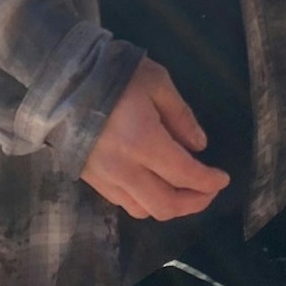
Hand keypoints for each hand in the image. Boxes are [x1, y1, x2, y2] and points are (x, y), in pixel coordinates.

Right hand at [80, 58, 229, 221]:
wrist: (61, 82)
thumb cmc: (113, 75)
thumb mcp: (156, 82)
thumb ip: (180, 115)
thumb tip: (198, 146)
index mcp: (143, 142)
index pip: (184, 174)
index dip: (208, 182)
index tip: (223, 178)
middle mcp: (124, 169)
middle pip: (165, 205)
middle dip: (194, 203)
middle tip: (209, 191)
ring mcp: (104, 178)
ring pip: (143, 210)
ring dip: (169, 206)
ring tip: (184, 191)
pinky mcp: (90, 180)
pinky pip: (123, 203)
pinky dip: (145, 201)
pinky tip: (154, 186)